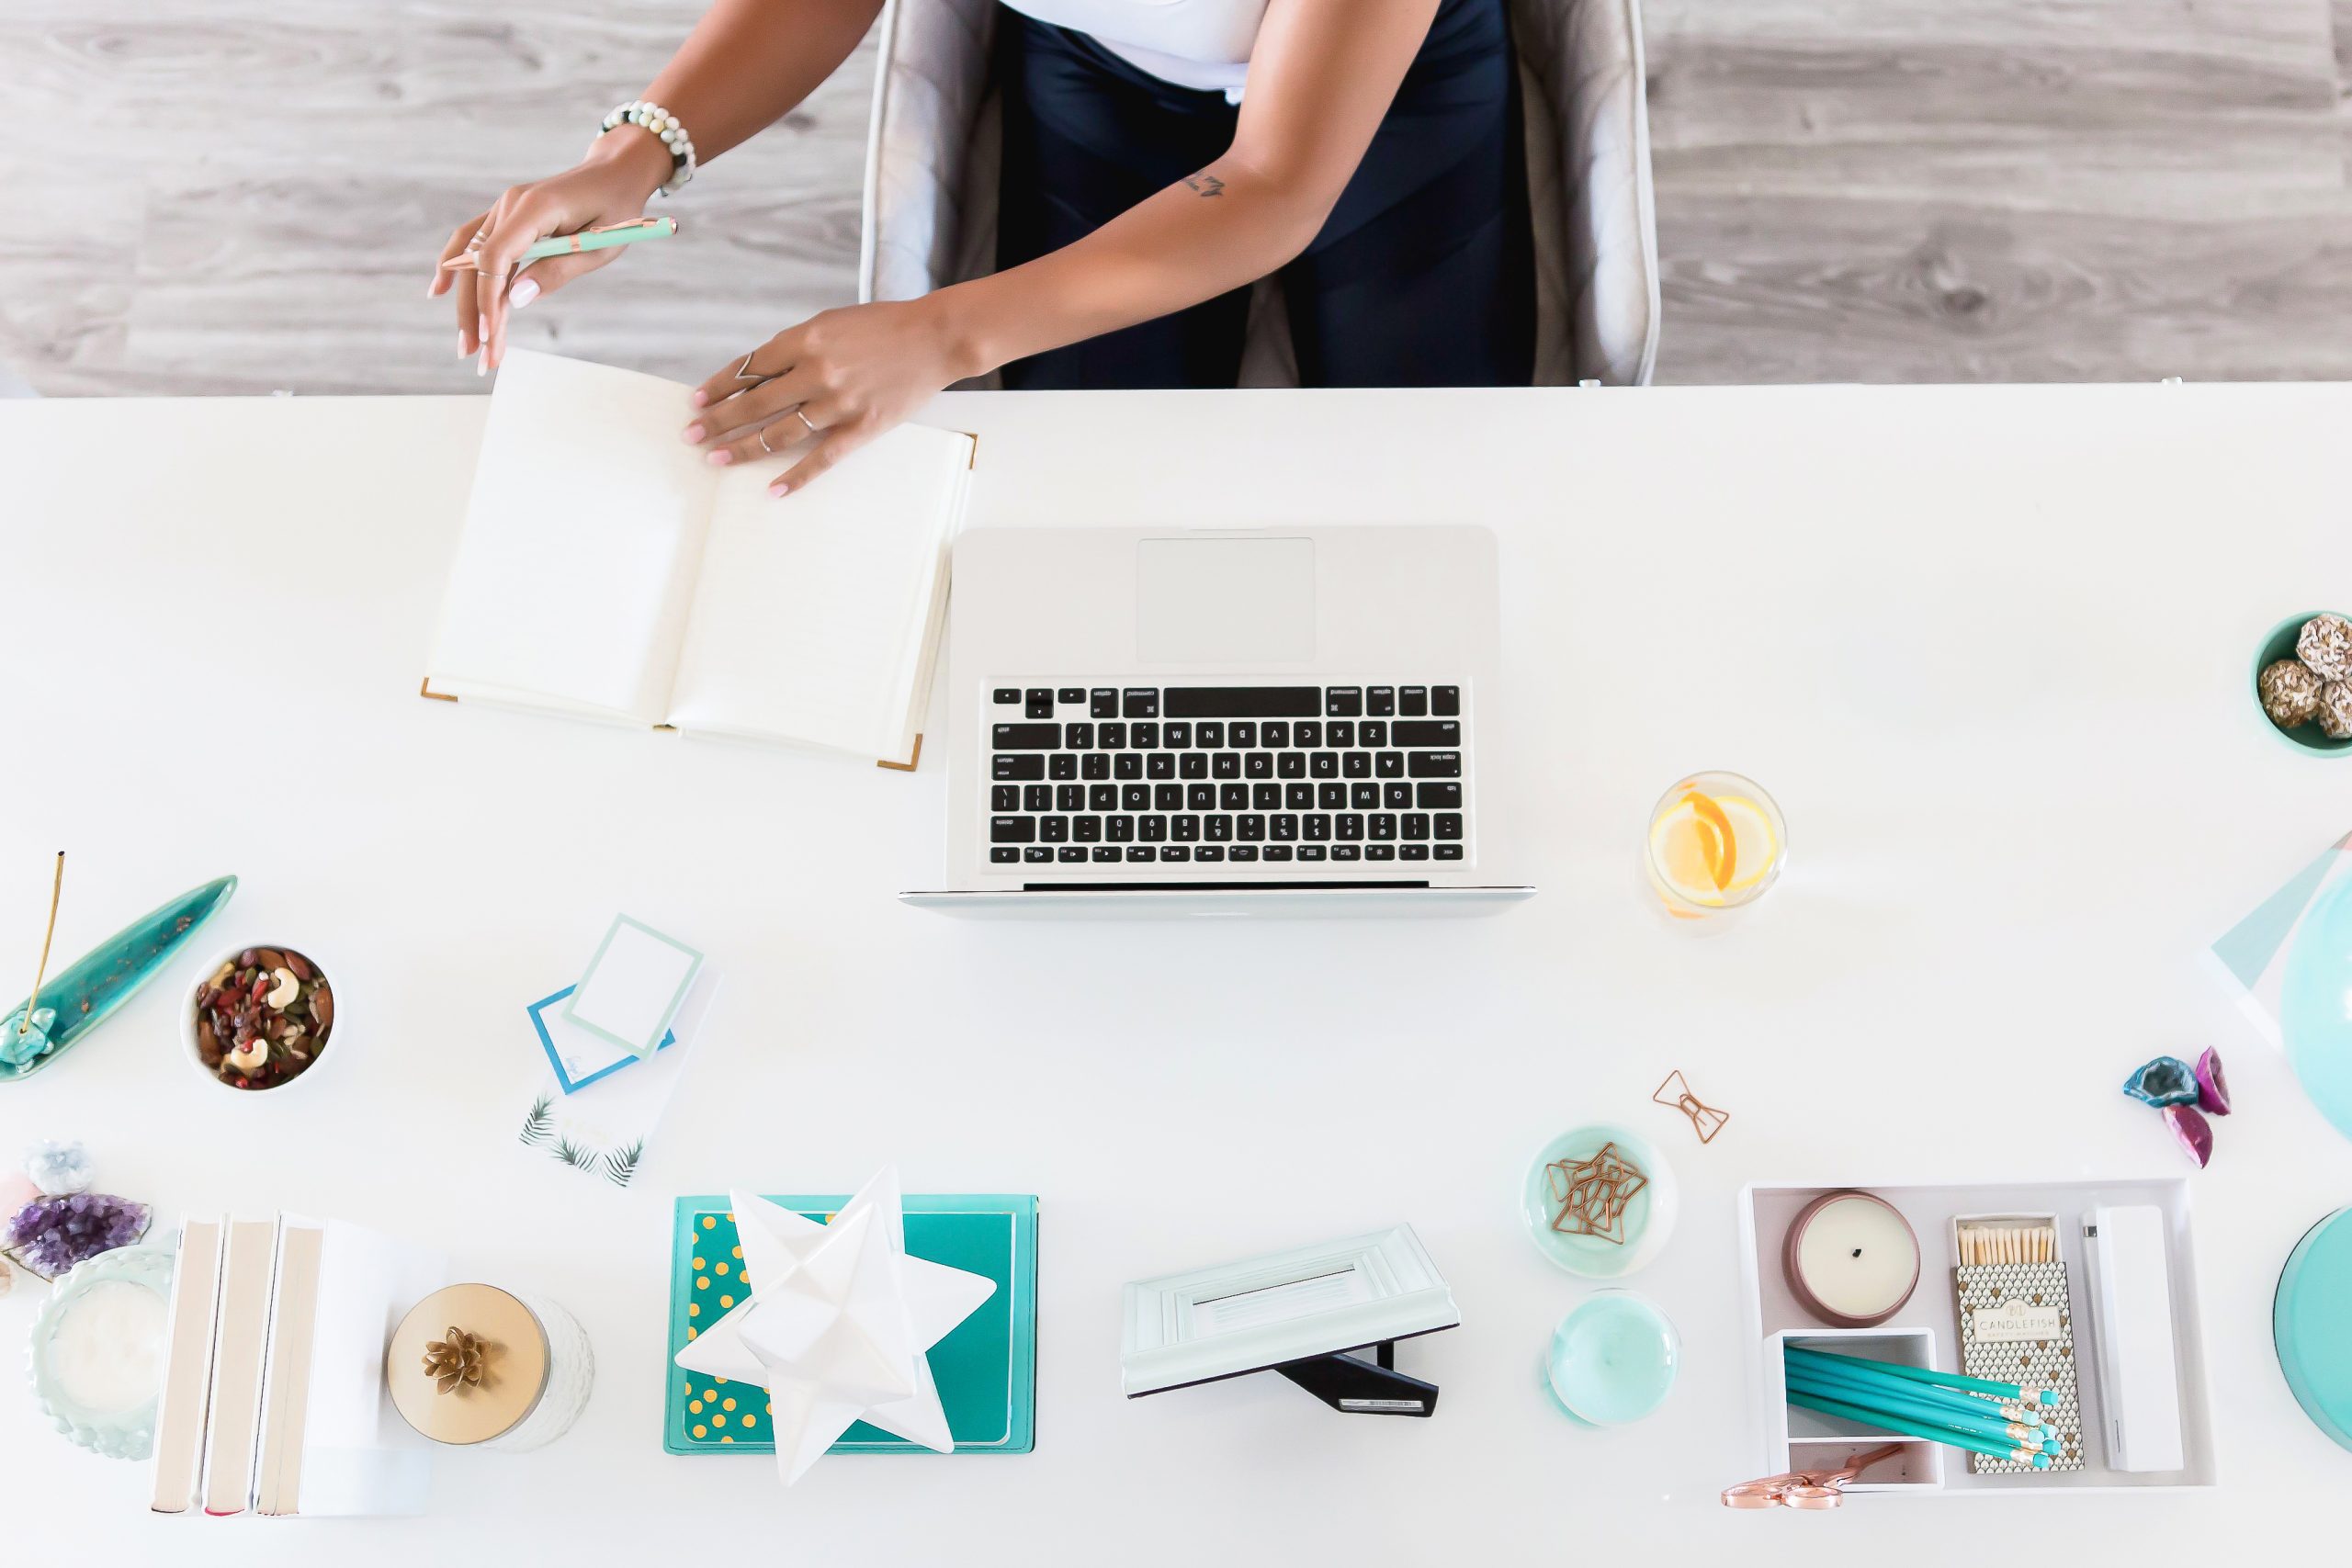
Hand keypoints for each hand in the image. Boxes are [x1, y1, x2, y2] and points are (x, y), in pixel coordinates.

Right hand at [429, 130, 670, 372]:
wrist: (615, 174)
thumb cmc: (616, 209)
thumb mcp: (599, 246)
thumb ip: (557, 271)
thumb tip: (515, 300)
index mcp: (535, 207)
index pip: (496, 257)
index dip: (487, 298)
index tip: (489, 335)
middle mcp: (511, 205)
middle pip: (477, 263)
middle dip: (474, 312)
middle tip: (476, 357)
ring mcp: (505, 209)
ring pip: (472, 258)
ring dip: (467, 302)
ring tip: (467, 345)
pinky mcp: (506, 218)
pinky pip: (473, 243)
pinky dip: (458, 270)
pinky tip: (441, 293)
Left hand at [682, 297, 975, 493]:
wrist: (935, 338)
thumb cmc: (884, 326)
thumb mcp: (832, 322)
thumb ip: (797, 346)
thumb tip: (761, 373)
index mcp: (806, 339)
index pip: (749, 367)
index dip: (719, 386)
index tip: (697, 400)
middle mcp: (817, 372)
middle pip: (755, 403)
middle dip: (718, 420)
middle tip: (692, 435)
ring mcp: (839, 403)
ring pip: (779, 432)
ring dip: (743, 448)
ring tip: (716, 458)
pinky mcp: (861, 427)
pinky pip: (821, 458)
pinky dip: (795, 476)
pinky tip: (772, 489)